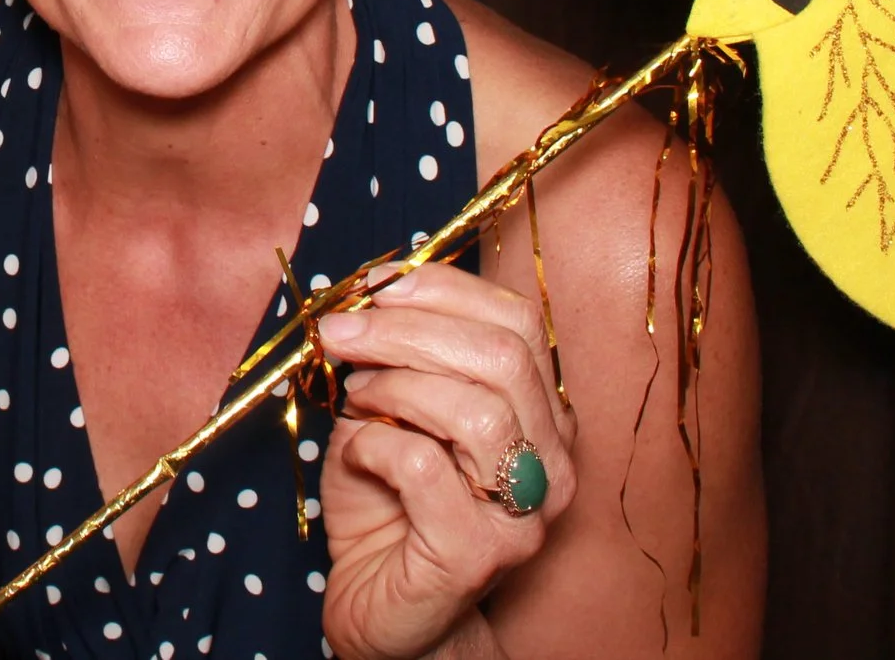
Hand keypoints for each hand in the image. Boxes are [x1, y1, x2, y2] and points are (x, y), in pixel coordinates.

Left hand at [314, 265, 577, 659]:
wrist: (383, 609)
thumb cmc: (388, 504)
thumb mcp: (389, 411)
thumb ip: (395, 357)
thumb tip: (365, 294)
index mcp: (542, 413)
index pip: (518, 321)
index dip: (443, 289)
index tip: (375, 284)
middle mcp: (553, 461)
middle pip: (502, 356)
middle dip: (406, 329)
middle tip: (341, 332)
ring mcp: (524, 513)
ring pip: (478, 410)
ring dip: (397, 386)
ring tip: (357, 398)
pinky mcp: (479, 554)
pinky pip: (425, 466)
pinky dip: (375, 444)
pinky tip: (358, 454)